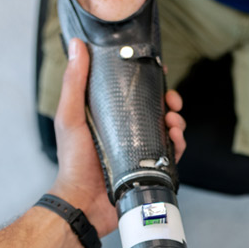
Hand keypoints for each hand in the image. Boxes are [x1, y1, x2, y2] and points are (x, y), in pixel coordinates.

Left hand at [48, 38, 185, 237]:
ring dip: (177, 121)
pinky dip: (178, 145)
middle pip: (156, 110)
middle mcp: (127, 133)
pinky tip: (175, 139)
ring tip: (174, 121)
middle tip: (172, 100)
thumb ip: (74, 83)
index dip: (149, 82)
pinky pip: (171, 155)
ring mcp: (140, 152)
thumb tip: (77, 46)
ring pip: (168, 130)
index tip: (158, 71)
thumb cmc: (73, 162)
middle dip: (170, 102)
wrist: (83, 201)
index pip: (133, 94)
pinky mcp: (149, 170)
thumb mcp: (70, 117)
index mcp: (110, 118)